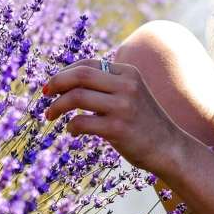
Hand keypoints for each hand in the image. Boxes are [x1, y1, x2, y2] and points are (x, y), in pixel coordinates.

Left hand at [43, 58, 189, 176]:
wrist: (169, 149)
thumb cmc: (144, 123)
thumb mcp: (132, 95)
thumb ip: (108, 86)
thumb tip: (69, 81)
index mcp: (128, 73)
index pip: (88, 64)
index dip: (65, 72)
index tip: (52, 85)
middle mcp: (127, 86)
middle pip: (81, 75)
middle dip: (57, 82)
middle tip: (44, 94)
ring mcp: (123, 107)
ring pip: (77, 97)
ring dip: (58, 106)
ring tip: (50, 115)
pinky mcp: (118, 129)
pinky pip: (82, 122)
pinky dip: (71, 126)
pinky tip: (72, 132)